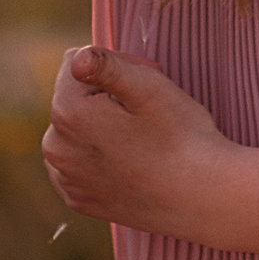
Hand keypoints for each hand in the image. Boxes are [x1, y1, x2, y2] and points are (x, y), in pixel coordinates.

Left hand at [42, 46, 227, 237]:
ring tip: (142, 142)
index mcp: (67, 113)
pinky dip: (102, 158)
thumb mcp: (150, 87)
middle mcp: (55, 148)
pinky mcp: (80, 200)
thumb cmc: (181, 137)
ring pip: (79, 129)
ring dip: (103, 127)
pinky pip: (82, 161)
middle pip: (76, 96)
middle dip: (106, 96)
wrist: (203, 199)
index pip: (78, 62)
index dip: (116, 67)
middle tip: (149, 116)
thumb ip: (108, 65)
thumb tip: (78, 58)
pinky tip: (132, 165)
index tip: (144, 88)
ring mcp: (66, 178)